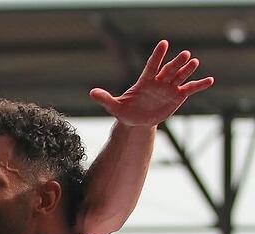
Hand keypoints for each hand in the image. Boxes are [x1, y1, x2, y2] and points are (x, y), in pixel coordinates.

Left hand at [90, 40, 213, 126]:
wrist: (136, 122)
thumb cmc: (125, 112)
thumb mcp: (114, 106)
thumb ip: (105, 98)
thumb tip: (91, 92)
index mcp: (144, 81)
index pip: (152, 65)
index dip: (157, 55)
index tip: (164, 43)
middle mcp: (159, 82)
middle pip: (168, 70)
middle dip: (176, 63)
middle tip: (185, 54)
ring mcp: (169, 88)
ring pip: (180, 77)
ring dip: (187, 70)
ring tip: (195, 62)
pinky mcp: (177, 97)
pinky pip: (190, 89)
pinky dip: (199, 85)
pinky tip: (210, 80)